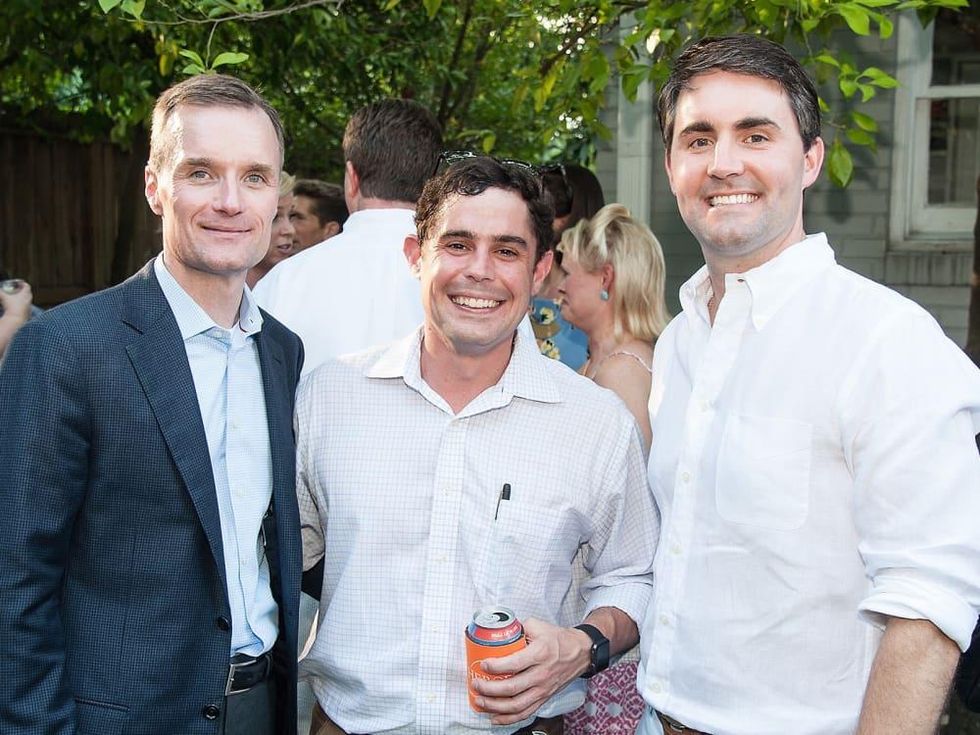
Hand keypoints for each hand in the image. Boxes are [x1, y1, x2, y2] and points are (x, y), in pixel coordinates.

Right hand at [0, 280, 32, 323]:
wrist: (16, 319)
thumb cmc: (11, 307)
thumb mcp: (3, 297)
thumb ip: (0, 292)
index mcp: (25, 294)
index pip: (27, 286)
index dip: (23, 283)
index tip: (18, 282)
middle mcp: (29, 300)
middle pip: (28, 293)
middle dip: (23, 290)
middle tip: (17, 290)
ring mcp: (29, 307)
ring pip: (28, 300)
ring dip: (23, 298)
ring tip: (16, 298)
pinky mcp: (28, 313)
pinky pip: (26, 308)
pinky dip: (22, 306)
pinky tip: (17, 307)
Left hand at [470, 617, 590, 724]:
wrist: (580, 652)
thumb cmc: (558, 639)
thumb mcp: (538, 625)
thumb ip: (517, 628)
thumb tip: (498, 631)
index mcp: (539, 654)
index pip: (513, 664)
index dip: (495, 667)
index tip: (483, 664)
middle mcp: (541, 674)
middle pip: (511, 688)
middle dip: (489, 689)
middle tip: (476, 684)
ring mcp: (543, 689)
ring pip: (516, 705)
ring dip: (495, 706)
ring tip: (480, 701)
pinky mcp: (544, 698)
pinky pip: (525, 713)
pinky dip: (509, 718)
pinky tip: (495, 717)